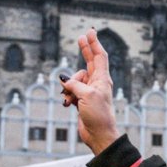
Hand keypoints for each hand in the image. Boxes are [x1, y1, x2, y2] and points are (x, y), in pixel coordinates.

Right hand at [61, 29, 119, 154]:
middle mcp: (97, 83)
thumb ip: (75, 84)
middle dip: (85, 51)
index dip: (94, 44)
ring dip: (68, 87)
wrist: (99, 135)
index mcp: (102, 79)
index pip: (99, 56)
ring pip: (75, 80)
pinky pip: (71, 92)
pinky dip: (67, 96)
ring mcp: (89, 92)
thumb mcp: (86, 95)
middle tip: (81, 37)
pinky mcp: (82, 101)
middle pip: (90, 62)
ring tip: (69, 99)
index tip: (91, 31)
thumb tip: (64, 81)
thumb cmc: (98, 115)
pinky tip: (67, 104)